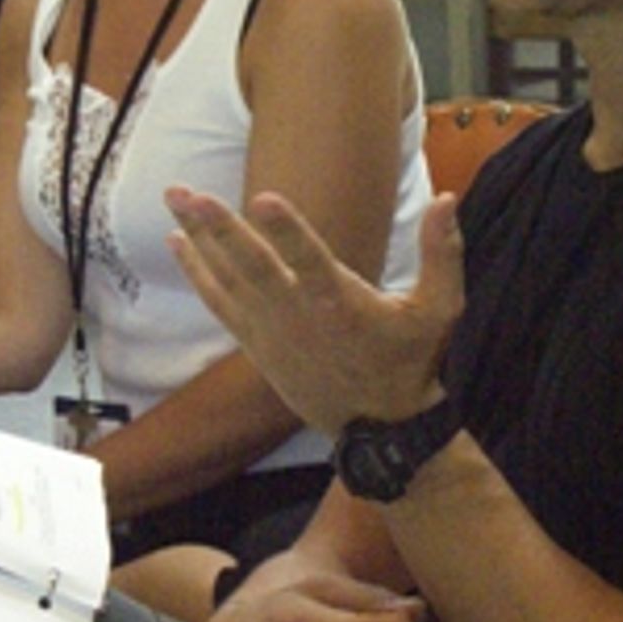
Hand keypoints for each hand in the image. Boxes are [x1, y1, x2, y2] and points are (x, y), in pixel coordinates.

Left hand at [166, 186, 463, 434]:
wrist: (379, 427)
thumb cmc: (412, 360)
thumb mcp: (441, 310)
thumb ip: (443, 253)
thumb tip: (448, 198)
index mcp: (343, 305)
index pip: (312, 261)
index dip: (288, 231)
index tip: (262, 199)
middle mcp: (299, 317)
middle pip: (253, 267)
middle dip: (218, 228)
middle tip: (188, 194)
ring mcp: (272, 331)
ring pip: (227, 279)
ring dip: (198, 238)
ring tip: (173, 198)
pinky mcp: (257, 342)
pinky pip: (219, 303)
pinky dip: (197, 272)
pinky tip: (177, 242)